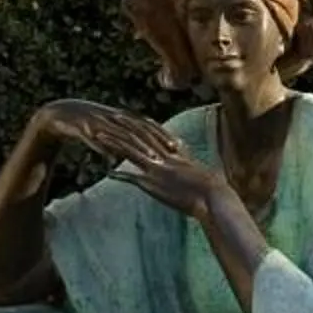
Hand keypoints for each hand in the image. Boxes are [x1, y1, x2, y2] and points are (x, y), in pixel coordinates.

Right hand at [26, 100, 161, 169]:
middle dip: (154, 140)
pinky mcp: (81, 126)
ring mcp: (97, 120)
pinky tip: (110, 157)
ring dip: (133, 146)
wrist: (57, 115)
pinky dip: (103, 146)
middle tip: (169, 152)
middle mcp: (112, 116)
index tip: (178, 146)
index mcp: (120, 116)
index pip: (146, 125)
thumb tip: (140, 152)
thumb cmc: (86, 125)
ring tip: (147, 157)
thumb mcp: (108, 131)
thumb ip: (124, 139)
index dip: (162, 134)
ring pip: (118, 134)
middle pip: (137, 129)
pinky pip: (94, 137)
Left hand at [106, 120, 222, 219]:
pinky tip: (107, 172)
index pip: (152, 134)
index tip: (127, 115)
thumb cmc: (210, 188)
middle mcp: (164, 157)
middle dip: (124, 126)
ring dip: (114, 143)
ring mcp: (157, 169)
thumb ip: (185, 159)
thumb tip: (181, 149)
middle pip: (139, 137)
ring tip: (99, 135)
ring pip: (131, 151)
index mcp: (173, 153)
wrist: (213, 197)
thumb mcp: (195, 168)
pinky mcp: (154, 184)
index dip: (138, 124)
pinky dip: (120, 174)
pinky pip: (133, 177)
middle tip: (110, 116)